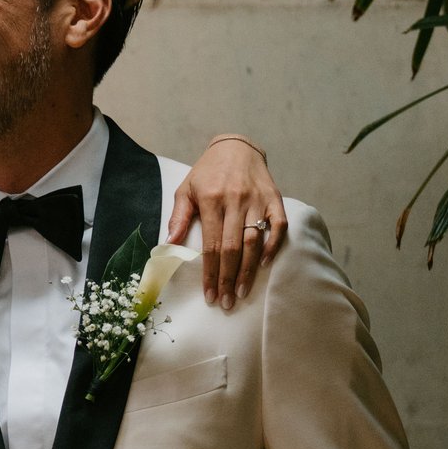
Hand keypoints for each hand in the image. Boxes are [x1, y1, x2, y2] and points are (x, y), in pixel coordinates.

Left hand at [169, 135, 287, 311]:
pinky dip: (273, 245)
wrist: (236, 146)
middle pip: (233, 248)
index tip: (210, 295)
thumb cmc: (208, 172)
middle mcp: (236, 200)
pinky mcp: (275, 198)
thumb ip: (179, 217)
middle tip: (227, 302)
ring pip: (255, 240)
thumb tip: (168, 244)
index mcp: (212, 200)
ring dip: (249, 270)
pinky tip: (265, 264)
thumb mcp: (186, 189)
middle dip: (229, 278)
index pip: (212, 245)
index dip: (211, 273)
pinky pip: (279, 225)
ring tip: (242, 292)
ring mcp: (258, 200)